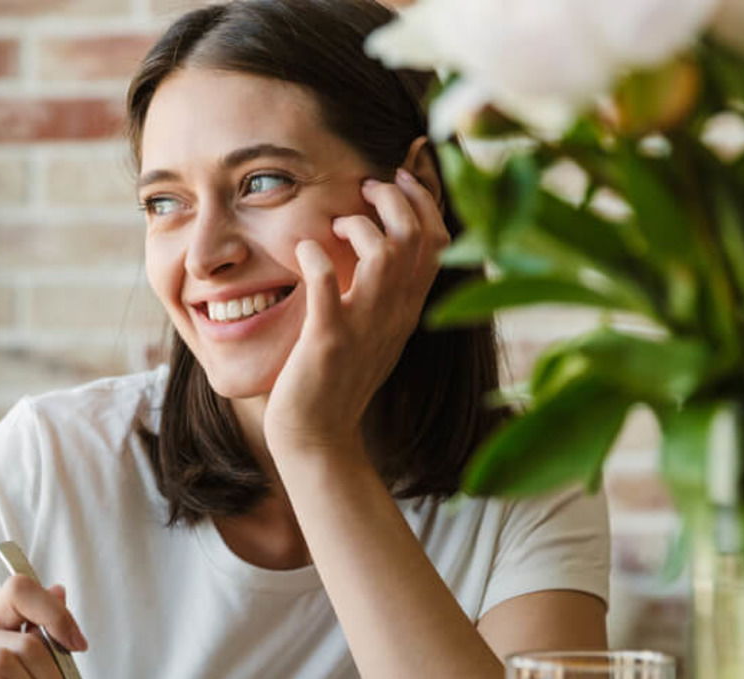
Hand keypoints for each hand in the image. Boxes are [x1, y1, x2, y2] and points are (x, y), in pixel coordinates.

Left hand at [264, 168, 447, 459]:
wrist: (317, 435)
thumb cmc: (337, 379)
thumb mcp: (375, 331)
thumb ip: (384, 292)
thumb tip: (381, 245)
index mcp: (409, 310)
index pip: (439, 242)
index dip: (423, 201)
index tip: (398, 179)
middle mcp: (396, 315)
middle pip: (417, 238)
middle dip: (394, 198)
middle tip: (365, 189)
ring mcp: (364, 327)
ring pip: (383, 254)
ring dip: (358, 225)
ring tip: (335, 223)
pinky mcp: (327, 340)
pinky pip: (327, 286)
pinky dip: (315, 258)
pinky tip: (304, 252)